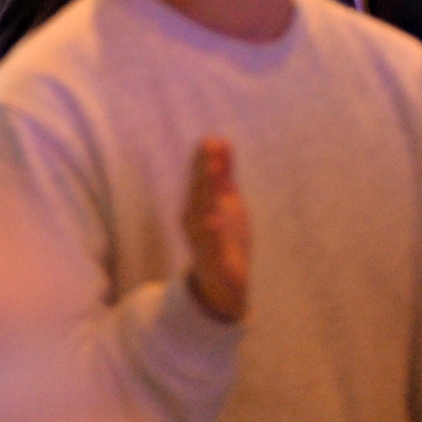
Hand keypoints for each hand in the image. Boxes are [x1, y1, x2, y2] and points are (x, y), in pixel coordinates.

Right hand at [182, 138, 249, 322]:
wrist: (225, 282)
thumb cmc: (225, 236)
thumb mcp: (227, 200)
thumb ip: (223, 172)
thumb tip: (220, 139)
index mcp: (198, 203)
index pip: (199, 177)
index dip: (204, 159)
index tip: (211, 140)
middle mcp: (193, 218)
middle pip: (200, 192)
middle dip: (205, 170)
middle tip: (211, 148)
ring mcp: (201, 239)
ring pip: (202, 214)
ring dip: (206, 194)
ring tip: (212, 173)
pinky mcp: (211, 259)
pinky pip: (210, 245)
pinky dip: (211, 232)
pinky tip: (214, 219)